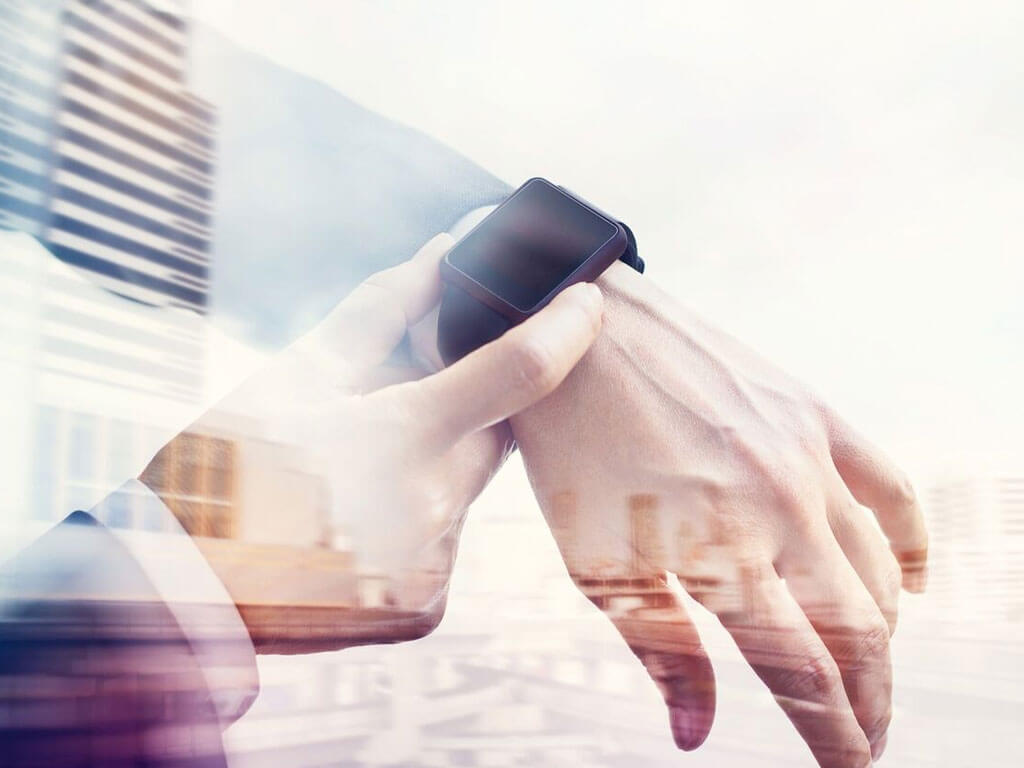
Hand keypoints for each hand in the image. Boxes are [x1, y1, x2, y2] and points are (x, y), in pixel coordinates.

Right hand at [142, 234, 603, 648]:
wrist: (177, 590)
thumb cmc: (226, 466)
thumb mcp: (294, 374)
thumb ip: (382, 313)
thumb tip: (442, 255)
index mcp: (397, 440)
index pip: (518, 373)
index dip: (564, 329)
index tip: (588, 301)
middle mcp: (432, 511)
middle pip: (492, 436)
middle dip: (464, 409)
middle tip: (408, 401)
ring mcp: (432, 567)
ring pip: (462, 492)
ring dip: (427, 469)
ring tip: (354, 476)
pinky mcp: (425, 608)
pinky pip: (440, 544)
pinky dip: (412, 522)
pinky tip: (354, 525)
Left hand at [510, 262, 926, 765]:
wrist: (576, 332)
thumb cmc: (571, 449)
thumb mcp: (594, 560)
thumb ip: (661, 647)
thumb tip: (695, 733)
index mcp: (724, 553)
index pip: (806, 672)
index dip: (834, 734)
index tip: (848, 767)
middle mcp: (782, 506)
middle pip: (859, 632)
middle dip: (871, 698)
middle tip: (869, 735)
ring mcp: (806, 454)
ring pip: (879, 569)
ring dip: (883, 633)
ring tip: (871, 669)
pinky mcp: (812, 411)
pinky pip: (890, 485)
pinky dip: (908, 543)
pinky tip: (908, 580)